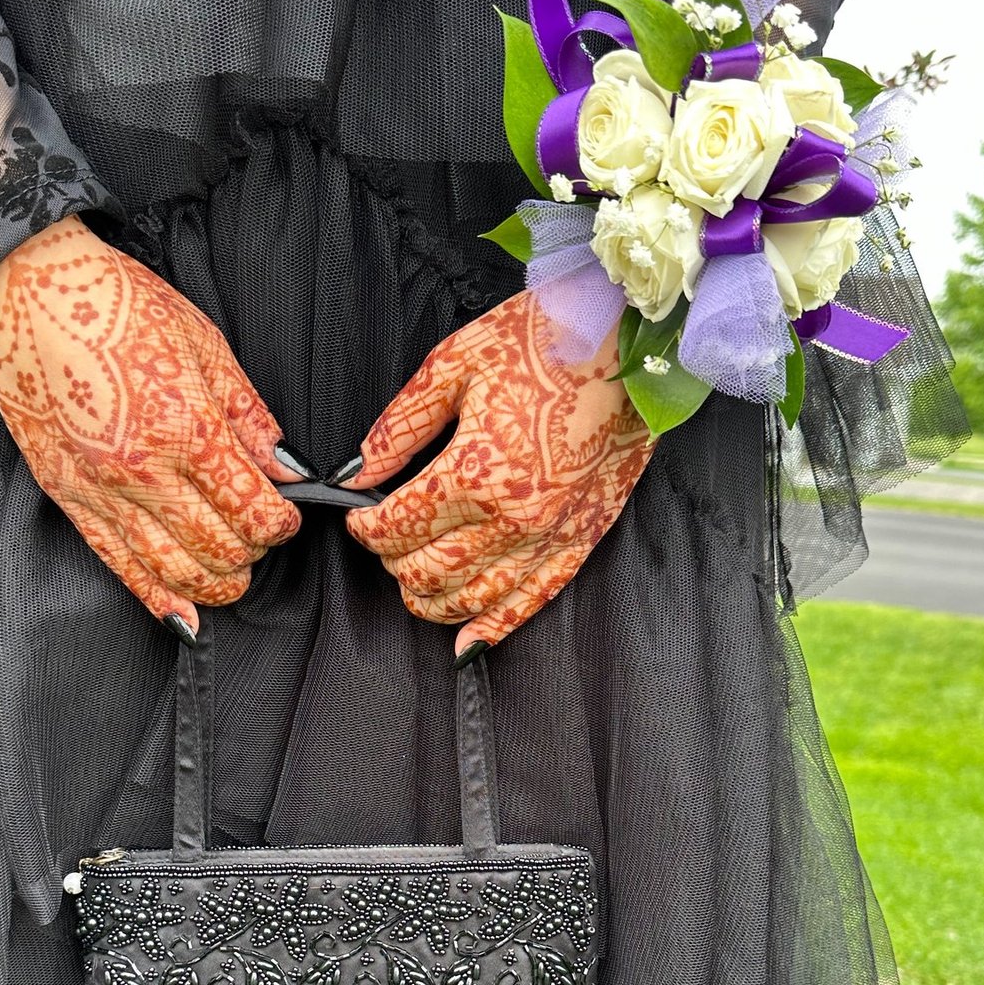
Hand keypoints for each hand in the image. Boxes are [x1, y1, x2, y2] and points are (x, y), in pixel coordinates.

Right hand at [0, 215, 302, 637]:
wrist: (24, 293)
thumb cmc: (116, 305)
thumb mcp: (203, 344)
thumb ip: (249, 416)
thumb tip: (290, 468)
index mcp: (187, 429)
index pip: (254, 511)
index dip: (282, 522)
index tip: (287, 513)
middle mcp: (144, 472)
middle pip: (220, 550)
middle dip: (253, 552)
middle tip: (258, 532)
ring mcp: (102, 492)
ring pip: (175, 572)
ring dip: (216, 583)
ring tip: (232, 569)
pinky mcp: (68, 500)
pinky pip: (120, 568)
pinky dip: (159, 601)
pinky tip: (187, 618)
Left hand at [342, 291, 654, 658]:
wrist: (628, 340)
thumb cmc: (541, 340)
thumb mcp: (453, 365)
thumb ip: (399, 427)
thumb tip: (355, 470)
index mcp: (474, 471)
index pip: (399, 528)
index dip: (366, 529)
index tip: (358, 517)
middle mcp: (512, 517)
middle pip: (429, 572)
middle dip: (394, 564)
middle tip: (386, 543)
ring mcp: (550, 535)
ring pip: (474, 599)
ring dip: (433, 601)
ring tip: (413, 586)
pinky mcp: (582, 539)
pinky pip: (534, 600)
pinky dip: (496, 628)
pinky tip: (467, 643)